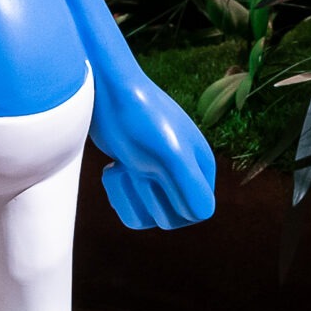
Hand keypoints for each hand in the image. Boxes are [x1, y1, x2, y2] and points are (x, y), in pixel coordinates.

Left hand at [92, 74, 216, 230]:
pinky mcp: (136, 174)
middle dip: (146, 197)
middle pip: (170, 218)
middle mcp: (185, 172)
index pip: (197, 213)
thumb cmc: (142, 118)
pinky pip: (131, 208)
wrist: (107, 92)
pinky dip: (118, 194)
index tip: (157, 176)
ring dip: (128, 195)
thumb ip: (190, 185)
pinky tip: (114, 169)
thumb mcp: (170, 153)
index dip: (172, 203)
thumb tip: (203, 214)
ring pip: (148, 216)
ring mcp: (159, 174)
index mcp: (202, 167)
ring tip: (123, 167)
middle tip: (137, 166)